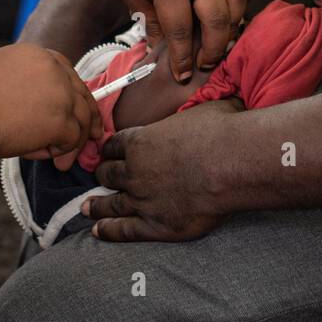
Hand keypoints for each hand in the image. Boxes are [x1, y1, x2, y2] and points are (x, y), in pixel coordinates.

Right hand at [0, 44, 101, 160]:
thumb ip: (23, 79)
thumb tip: (36, 100)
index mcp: (38, 54)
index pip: (68, 73)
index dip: (75, 94)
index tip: (80, 109)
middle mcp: (54, 69)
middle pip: (81, 94)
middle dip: (89, 118)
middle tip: (93, 137)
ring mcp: (60, 93)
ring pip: (81, 120)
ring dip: (72, 143)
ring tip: (62, 161)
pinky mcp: (61, 120)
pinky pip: (71, 140)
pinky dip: (59, 152)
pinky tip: (46, 158)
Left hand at [81, 97, 241, 241]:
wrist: (233, 164)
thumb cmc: (222, 131)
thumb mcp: (203, 107)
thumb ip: (194, 109)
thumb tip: (211, 91)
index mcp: (141, 141)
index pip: (115, 145)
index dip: (111, 149)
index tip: (108, 153)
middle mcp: (134, 171)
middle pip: (108, 174)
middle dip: (103, 174)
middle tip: (99, 177)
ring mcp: (142, 200)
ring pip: (111, 203)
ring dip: (97, 205)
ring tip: (87, 207)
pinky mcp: (155, 225)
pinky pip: (124, 230)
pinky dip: (109, 229)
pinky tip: (99, 230)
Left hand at [89, 0, 246, 82]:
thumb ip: (152, 20)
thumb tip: (164, 48)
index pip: (181, 28)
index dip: (182, 57)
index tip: (182, 75)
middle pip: (217, 16)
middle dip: (213, 46)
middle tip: (204, 63)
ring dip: (232, 23)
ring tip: (220, 40)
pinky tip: (227, 12)